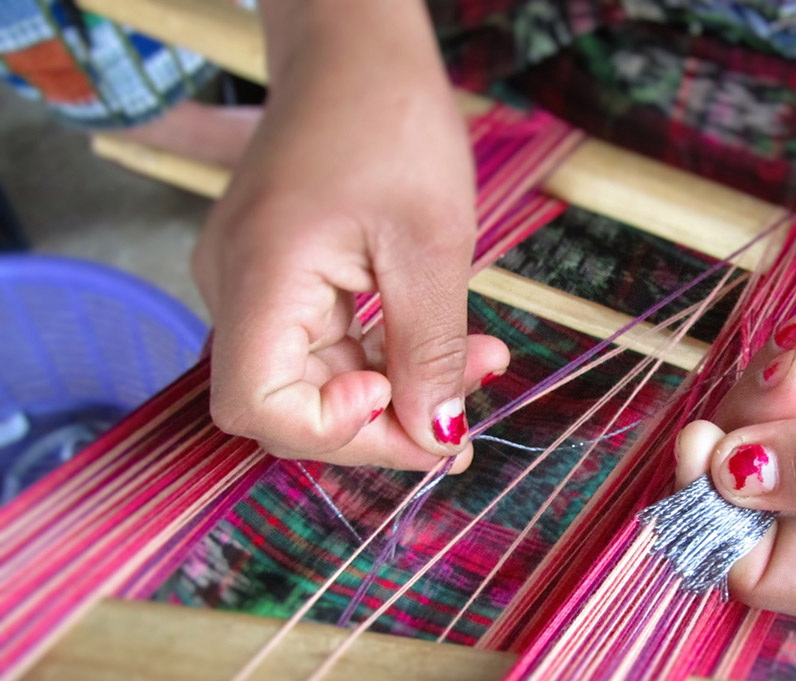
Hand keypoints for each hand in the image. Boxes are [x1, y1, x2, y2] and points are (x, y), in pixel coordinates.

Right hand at [192, 0, 506, 470]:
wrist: (355, 51)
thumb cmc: (390, 121)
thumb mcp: (431, 243)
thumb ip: (431, 349)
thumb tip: (438, 437)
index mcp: (261, 275)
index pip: (258, 406)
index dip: (332, 432)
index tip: (405, 408)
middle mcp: (237, 289)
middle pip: (292, 405)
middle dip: (387, 420)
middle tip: (466, 416)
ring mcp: (255, 285)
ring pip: (318, 381)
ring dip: (399, 389)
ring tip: (480, 363)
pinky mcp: (281, 280)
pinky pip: (328, 346)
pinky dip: (387, 356)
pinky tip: (445, 344)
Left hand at [677, 305, 795, 629]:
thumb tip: (725, 475)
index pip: (756, 573)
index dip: (718, 515)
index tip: (708, 442)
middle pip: (740, 507)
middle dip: (745, 430)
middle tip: (787, 371)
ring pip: (747, 452)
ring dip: (766, 389)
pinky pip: (777, 410)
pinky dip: (786, 368)